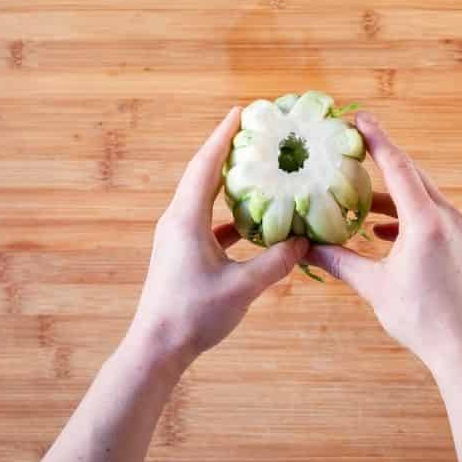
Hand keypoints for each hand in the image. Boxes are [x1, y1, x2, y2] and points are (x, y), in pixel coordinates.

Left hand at [127, 108, 306, 371]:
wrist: (156, 350)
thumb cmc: (193, 315)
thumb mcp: (242, 287)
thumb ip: (277, 261)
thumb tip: (306, 240)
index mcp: (187, 218)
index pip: (206, 164)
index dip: (224, 136)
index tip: (241, 111)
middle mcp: (177, 219)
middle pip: (202, 173)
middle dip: (227, 149)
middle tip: (254, 130)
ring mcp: (177, 236)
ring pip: (203, 195)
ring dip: (226, 178)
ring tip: (255, 165)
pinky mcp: (180, 252)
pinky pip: (205, 217)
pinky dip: (227, 209)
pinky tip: (252, 217)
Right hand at [305, 117, 461, 378]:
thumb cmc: (419, 319)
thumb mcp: (375, 287)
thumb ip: (341, 261)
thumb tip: (306, 247)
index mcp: (425, 221)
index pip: (398, 167)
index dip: (377, 140)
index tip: (359, 118)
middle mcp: (447, 216)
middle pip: (412, 175)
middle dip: (384, 159)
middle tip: (357, 144)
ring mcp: (461, 228)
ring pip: (424, 196)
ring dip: (394, 193)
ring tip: (363, 198)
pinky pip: (434, 215)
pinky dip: (409, 215)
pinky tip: (385, 232)